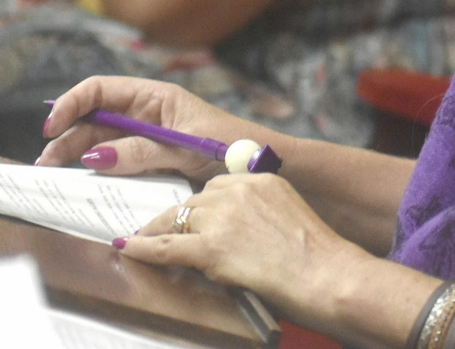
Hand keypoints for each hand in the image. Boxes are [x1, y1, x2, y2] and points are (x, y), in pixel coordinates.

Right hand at [39, 76, 274, 181]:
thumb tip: (94, 155)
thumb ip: (142, 151)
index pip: (101, 90)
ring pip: (100, 142)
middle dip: (66, 136)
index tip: (51, 125)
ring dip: (76, 155)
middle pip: (94, 119)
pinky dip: (98, 171)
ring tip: (56, 175)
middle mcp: (146, 113)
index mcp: (155, 97)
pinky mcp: (151, 160)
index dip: (71, 103)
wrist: (263, 165)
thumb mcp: (186, 146)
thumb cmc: (233, 145)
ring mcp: (147, 137)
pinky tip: (84, 183)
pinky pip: (117, 161)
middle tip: (46, 165)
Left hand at [117, 172, 368, 320]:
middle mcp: (239, 190)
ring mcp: (223, 217)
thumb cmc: (317, 256)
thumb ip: (262, 212)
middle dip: (179, 219)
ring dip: (160, 232)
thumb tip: (238, 231)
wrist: (326, 274)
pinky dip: (143, 248)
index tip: (190, 216)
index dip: (200, 207)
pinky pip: (165, 246)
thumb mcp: (290, 214)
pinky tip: (128, 248)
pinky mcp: (211, 247)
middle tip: (162, 231)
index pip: (217, 187)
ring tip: (142, 240)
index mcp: (261, 179)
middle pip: (194, 201)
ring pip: (177, 220)